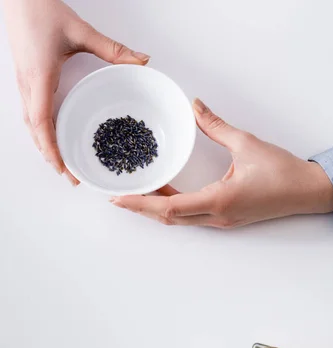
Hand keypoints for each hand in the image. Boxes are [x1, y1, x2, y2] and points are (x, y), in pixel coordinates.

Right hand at [3, 0, 149, 183]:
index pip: (42, 123)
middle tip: (69, 177)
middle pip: (35, 132)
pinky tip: (51, 136)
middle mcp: (28, 86)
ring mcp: (23, 84)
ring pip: (30, 125)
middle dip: (50, 157)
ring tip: (61, 164)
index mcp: (40, 78)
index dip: (51, 149)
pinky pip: (30, 113)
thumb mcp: (80, 31)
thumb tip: (141, 60)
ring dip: (44, 147)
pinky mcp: (24, 80)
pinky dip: (39, 131)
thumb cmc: (41, 10)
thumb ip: (112, 48)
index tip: (64, 169)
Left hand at [111, 99, 332, 226]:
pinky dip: (173, 208)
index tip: (120, 198)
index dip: (142, 204)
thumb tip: (196, 106)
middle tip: (117, 198)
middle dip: (141, 209)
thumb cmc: (283, 171)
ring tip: (135, 194)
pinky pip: (192, 217)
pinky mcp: (226, 219)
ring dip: (156, 209)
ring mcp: (222, 221)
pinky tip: (164, 194)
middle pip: (169, 218)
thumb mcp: (247, 144)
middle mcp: (217, 217)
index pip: (171, 207)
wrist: (308, 192)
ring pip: (179, 220)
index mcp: (220, 200)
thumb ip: (216, 126)